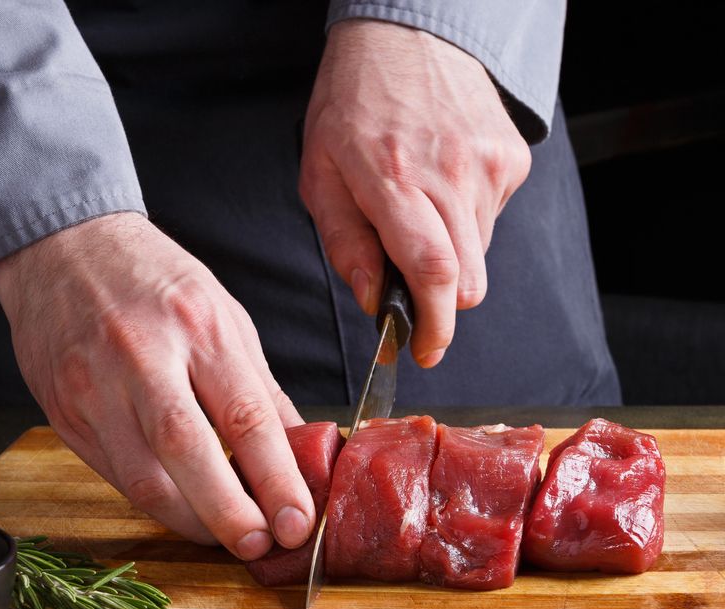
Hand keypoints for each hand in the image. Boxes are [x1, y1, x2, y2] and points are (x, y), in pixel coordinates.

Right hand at [0, 213, 315, 559]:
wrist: (64, 247)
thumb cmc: (156, 280)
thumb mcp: (225, 315)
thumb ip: (259, 386)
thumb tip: (296, 448)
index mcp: (199, 327)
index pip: (246, 417)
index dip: (277, 479)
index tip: (298, 521)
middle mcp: (144, 356)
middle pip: (188, 453)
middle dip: (230, 514)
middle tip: (262, 545)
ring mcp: (95, 386)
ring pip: (143, 477)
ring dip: (191, 521)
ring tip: (225, 537)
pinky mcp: (63, 412)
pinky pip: (112, 473)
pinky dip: (152, 501)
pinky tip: (180, 509)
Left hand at [300, 20, 531, 366]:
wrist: (410, 34)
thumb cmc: (354, 105)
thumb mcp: (320, 174)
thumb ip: (344, 242)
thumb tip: (373, 298)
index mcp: (393, 179)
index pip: (431, 272)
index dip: (432, 326)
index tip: (424, 351)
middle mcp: (449, 174)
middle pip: (466, 281)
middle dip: (439, 306)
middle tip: (411, 293)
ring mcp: (488, 166)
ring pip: (477, 256)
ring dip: (448, 257)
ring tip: (419, 213)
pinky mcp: (511, 159)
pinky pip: (491, 221)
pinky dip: (465, 224)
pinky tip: (443, 188)